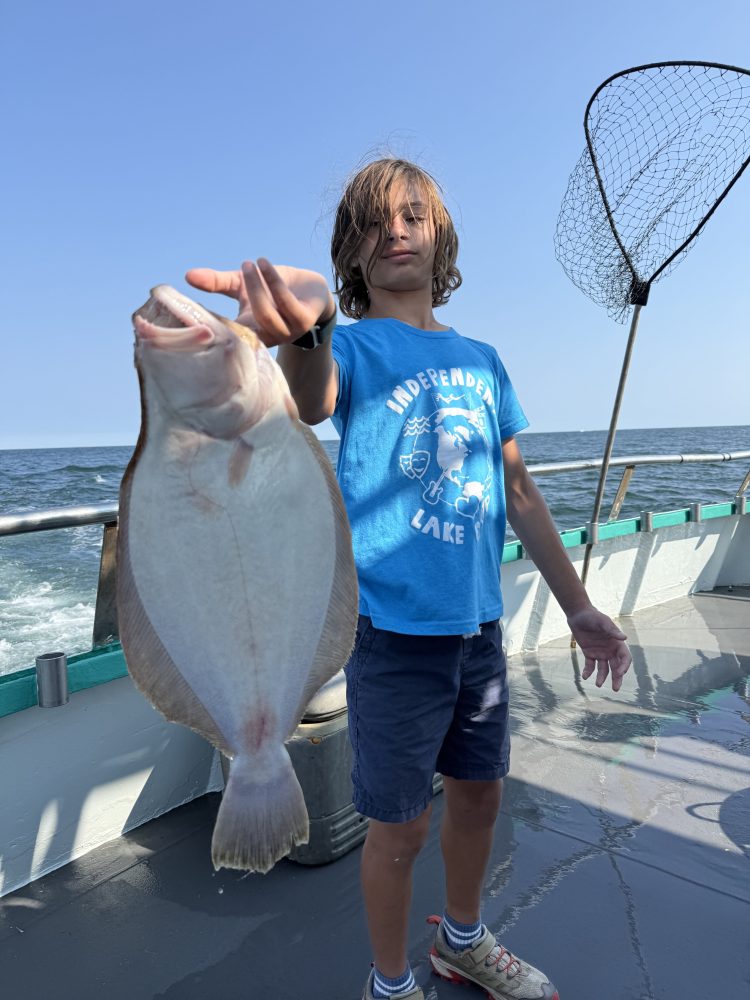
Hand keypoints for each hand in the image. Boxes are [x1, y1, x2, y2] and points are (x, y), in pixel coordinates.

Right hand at [185, 259, 334, 348]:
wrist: (311, 290)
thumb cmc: (274, 291)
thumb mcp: (242, 285)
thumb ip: (217, 283)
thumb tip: (187, 275)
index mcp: (251, 335)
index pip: (228, 338)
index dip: (213, 328)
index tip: (197, 309)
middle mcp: (268, 338)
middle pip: (247, 327)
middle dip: (242, 295)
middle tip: (241, 268)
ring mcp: (288, 332)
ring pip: (266, 315)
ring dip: (256, 287)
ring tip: (249, 264)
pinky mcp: (304, 320)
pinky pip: (286, 302)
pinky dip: (272, 281)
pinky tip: (263, 264)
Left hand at [567, 607, 630, 691]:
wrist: (578, 614)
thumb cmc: (593, 616)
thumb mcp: (603, 622)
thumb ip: (612, 630)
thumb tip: (624, 638)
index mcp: (617, 643)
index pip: (625, 658)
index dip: (624, 666)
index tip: (620, 673)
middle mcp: (610, 650)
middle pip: (616, 667)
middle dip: (617, 678)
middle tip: (615, 689)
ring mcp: (600, 652)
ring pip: (604, 669)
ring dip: (602, 677)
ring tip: (598, 684)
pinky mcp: (589, 653)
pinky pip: (590, 665)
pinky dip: (588, 671)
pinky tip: (585, 676)